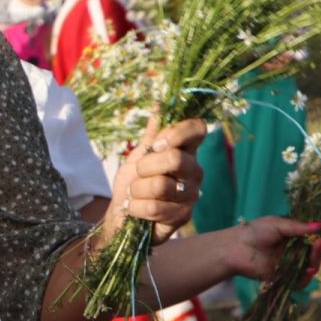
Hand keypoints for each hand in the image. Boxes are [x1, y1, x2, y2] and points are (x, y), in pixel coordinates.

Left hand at [106, 117, 206, 243]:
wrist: (122, 215)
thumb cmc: (133, 183)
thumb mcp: (138, 155)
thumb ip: (152, 133)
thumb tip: (160, 103)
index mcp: (186, 150)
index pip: (198, 128)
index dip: (177, 132)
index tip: (156, 144)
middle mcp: (194, 171)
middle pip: (174, 158)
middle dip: (144, 167)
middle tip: (137, 175)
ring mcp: (191, 194)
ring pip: (161, 185)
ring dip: (137, 190)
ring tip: (135, 194)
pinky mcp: (183, 217)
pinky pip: (155, 208)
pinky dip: (137, 208)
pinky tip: (136, 209)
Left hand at [223, 216, 320, 281]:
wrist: (235, 248)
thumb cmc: (254, 232)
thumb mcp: (278, 224)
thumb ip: (298, 227)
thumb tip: (320, 226)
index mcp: (298, 234)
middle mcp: (298, 249)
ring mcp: (293, 263)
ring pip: (315, 263)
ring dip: (319, 256)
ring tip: (318, 244)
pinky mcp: (286, 277)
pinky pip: (302, 279)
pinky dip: (307, 275)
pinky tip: (309, 268)